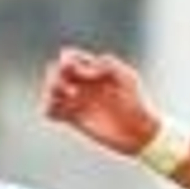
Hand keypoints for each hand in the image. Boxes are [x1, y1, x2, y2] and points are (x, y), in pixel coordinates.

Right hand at [41, 46, 161, 156]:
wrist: (141, 132)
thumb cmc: (137, 102)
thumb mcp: (127, 77)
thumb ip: (108, 64)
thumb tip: (83, 69)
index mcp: (93, 70)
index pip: (69, 56)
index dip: (67, 59)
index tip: (77, 71)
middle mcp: (83, 84)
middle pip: (54, 70)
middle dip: (55, 75)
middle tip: (71, 88)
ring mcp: (78, 101)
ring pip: (51, 90)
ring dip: (51, 91)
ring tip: (68, 99)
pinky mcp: (75, 120)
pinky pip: (51, 112)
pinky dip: (48, 109)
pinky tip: (61, 113)